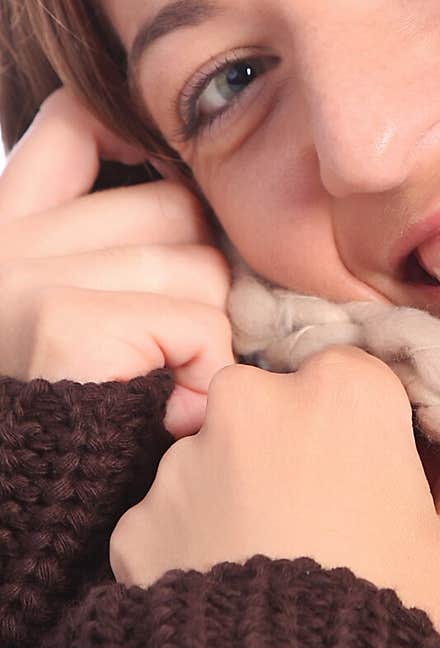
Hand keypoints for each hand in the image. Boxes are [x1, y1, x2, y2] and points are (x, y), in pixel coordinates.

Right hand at [0, 86, 234, 436]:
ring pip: (201, 267)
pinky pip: (197, 325)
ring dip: (211, 337)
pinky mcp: (62, 322)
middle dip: (204, 277)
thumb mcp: (84, 312)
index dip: (137, 138)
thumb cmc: (84, 422)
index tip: (164, 180)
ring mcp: (26, 278)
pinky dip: (204, 375)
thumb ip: (123, 246)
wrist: (32, 525)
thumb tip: (209, 195)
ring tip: (168, 388)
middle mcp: (5, 244)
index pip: (75, 122)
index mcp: (7, 230)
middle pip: (177, 205)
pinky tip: (172, 412)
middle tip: (176, 347)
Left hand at [110, 346, 439, 647]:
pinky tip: (232, 592)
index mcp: (344, 390)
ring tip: (277, 564)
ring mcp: (186, 461)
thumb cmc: (395, 614)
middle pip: (282, 405)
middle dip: (301, 448)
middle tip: (329, 523)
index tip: (385, 481)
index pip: (362, 382)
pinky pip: (177, 516)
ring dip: (244, 491)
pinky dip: (198, 543)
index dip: (377, 431)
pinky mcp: (139, 520)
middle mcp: (254, 401)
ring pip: (222, 456)